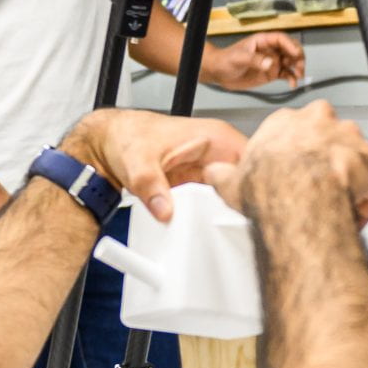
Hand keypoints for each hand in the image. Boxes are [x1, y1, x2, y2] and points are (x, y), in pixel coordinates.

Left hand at [63, 110, 250, 222]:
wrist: (110, 143)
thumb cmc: (127, 138)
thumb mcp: (138, 162)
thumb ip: (152, 187)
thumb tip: (166, 210)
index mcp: (218, 138)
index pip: (256, 162)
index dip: (257, 186)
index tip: (247, 209)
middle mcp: (221, 153)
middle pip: (252, 182)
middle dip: (248, 204)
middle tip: (238, 226)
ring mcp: (214, 169)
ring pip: (239, 194)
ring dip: (235, 212)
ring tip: (227, 230)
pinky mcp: (203, 184)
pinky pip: (222, 201)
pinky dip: (220, 215)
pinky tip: (213, 227)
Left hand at [206, 31, 305, 91]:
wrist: (220, 73)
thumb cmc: (226, 60)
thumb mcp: (239, 58)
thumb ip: (255, 60)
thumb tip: (272, 64)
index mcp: (263, 41)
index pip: (281, 39)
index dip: (290, 45)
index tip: (296, 53)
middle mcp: (271, 50)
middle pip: (291, 49)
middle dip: (298, 57)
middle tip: (300, 67)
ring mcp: (272, 62)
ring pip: (291, 62)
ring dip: (298, 68)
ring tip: (298, 76)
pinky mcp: (272, 73)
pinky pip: (286, 75)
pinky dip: (292, 79)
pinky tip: (292, 84)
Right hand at [216, 100, 367, 222]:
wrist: (301, 197)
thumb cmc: (270, 185)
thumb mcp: (232, 180)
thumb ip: (223, 173)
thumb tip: (215, 173)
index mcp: (285, 121)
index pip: (294, 130)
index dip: (295, 153)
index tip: (294, 170)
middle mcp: (318, 121)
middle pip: (326, 135)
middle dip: (324, 156)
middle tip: (316, 183)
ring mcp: (346, 135)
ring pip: (351, 154)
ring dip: (346, 175)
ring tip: (335, 200)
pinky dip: (364, 195)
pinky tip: (351, 211)